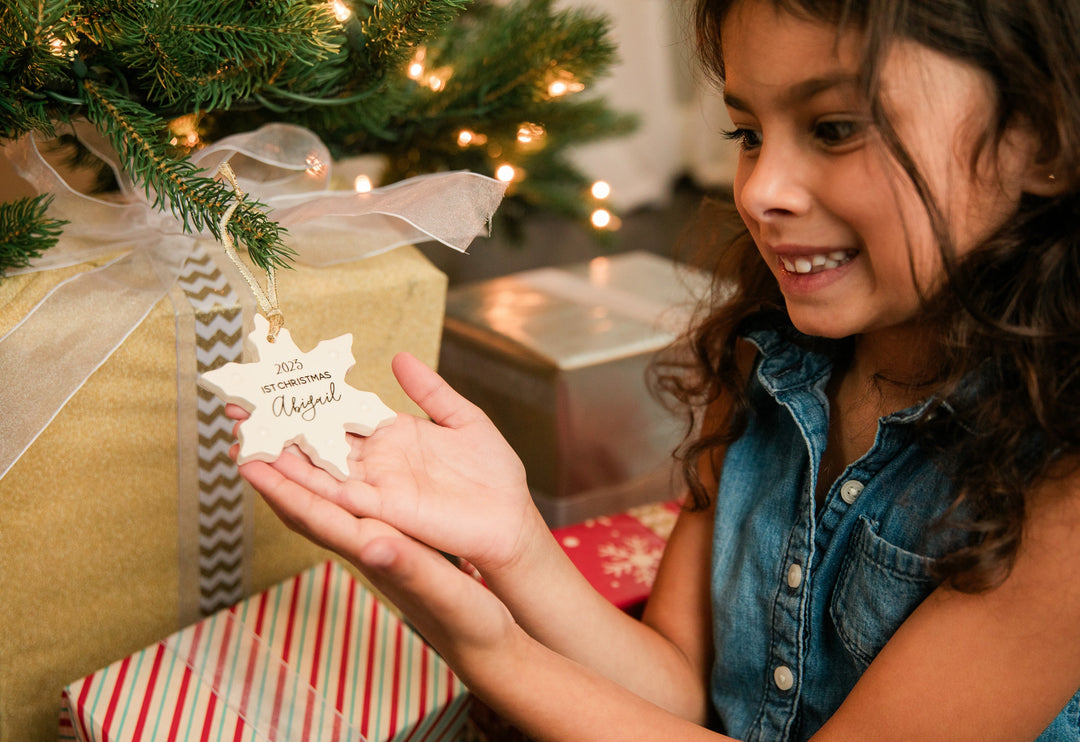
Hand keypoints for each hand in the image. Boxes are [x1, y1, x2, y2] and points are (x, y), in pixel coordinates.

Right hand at [231, 352, 543, 575]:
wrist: (512, 520)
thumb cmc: (494, 476)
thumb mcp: (464, 419)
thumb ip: (430, 390)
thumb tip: (399, 357)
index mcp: (390, 438)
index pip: (336, 414)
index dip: (303, 400)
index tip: (267, 382)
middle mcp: (374, 463)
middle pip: (314, 441)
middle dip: (274, 426)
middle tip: (231, 407)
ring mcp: (375, 488)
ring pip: (314, 471)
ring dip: (276, 458)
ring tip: (236, 442)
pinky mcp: (384, 510)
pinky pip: (334, 497)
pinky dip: (300, 484)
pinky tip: (271, 471)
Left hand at [252, 458, 517, 662]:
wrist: (484, 646)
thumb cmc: (467, 623)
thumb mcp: (447, 594)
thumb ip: (411, 569)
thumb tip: (372, 546)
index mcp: (374, 554)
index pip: (315, 519)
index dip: (279, 489)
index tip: (246, 459)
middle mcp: (367, 548)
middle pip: (308, 507)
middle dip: (276, 474)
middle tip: (249, 437)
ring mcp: (379, 546)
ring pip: (328, 503)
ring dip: (302, 472)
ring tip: (281, 439)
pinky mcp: (395, 543)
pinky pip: (357, 502)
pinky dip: (340, 477)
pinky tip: (342, 462)